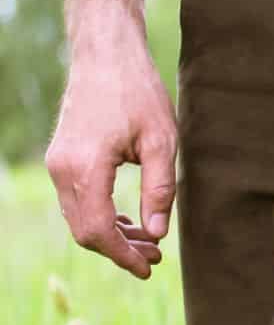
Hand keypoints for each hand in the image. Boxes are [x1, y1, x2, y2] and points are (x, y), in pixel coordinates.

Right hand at [45, 20, 175, 278]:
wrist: (106, 55)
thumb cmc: (139, 93)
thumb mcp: (163, 143)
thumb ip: (161, 190)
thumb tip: (157, 233)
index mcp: (86, 167)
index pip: (99, 230)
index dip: (124, 256)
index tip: (149, 269)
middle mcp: (63, 169)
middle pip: (85, 231)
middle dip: (120, 250)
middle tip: (156, 258)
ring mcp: (58, 163)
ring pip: (80, 218)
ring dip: (112, 235)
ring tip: (150, 243)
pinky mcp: (62, 158)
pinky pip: (78, 201)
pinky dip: (102, 217)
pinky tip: (130, 222)